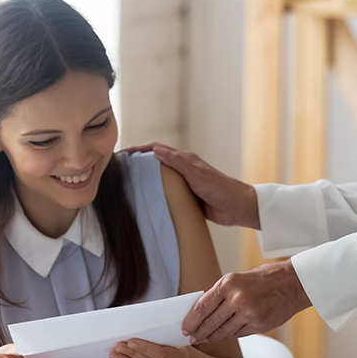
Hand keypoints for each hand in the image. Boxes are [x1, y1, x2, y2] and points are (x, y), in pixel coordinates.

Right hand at [122, 143, 259, 228]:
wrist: (238, 208)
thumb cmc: (220, 188)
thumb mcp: (196, 173)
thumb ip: (177, 161)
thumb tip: (155, 150)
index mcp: (184, 159)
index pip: (156, 149)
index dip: (138, 150)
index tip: (121, 153)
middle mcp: (183, 169)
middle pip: (156, 162)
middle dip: (138, 163)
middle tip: (119, 169)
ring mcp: (185, 183)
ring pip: (160, 178)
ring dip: (145, 179)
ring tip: (127, 185)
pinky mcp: (187, 198)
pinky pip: (167, 193)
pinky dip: (156, 194)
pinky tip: (146, 202)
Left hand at [181, 260, 310, 343]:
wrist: (292, 284)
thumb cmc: (264, 279)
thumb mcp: (237, 279)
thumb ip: (221, 294)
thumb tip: (202, 311)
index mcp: (228, 284)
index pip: (202, 307)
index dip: (191, 320)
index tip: (185, 327)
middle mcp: (237, 299)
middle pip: (211, 322)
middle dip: (199, 332)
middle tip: (191, 337)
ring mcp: (249, 314)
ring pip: (224, 331)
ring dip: (212, 337)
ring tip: (204, 339)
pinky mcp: (259, 325)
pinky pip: (238, 334)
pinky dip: (229, 335)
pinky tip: (222, 336)